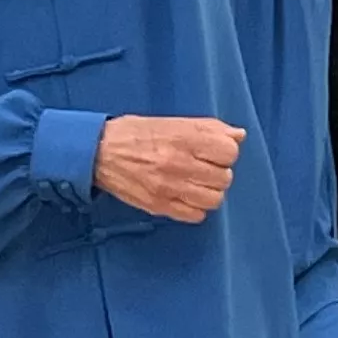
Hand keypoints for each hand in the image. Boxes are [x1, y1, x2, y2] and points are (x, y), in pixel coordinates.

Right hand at [94, 115, 243, 222]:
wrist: (98, 152)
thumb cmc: (135, 134)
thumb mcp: (172, 122)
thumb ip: (209, 128)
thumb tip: (238, 135)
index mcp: (183, 139)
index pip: (229, 152)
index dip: (225, 152)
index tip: (215, 152)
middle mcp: (178, 164)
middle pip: (224, 178)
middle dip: (218, 172)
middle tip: (204, 168)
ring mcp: (169, 187)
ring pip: (213, 199)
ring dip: (209, 191)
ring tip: (196, 183)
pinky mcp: (159, 205)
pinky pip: (195, 215)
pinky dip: (196, 208)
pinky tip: (186, 196)